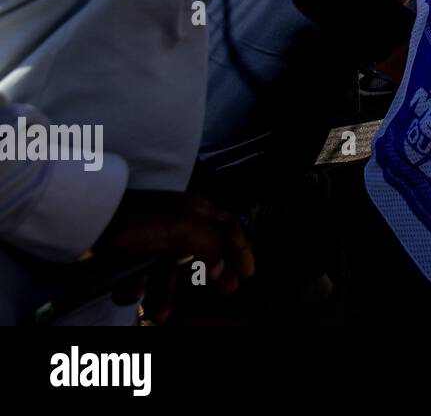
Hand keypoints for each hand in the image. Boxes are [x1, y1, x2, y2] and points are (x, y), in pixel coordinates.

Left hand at [94, 190, 254, 322]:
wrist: (89, 223)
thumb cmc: (139, 220)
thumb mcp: (183, 228)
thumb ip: (210, 246)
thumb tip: (223, 267)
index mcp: (197, 210)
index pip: (230, 227)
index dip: (242, 248)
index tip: (248, 272)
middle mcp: (180, 224)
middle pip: (205, 252)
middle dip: (212, 275)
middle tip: (226, 291)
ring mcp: (156, 241)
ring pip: (170, 272)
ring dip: (165, 294)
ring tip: (160, 314)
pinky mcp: (134, 255)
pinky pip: (144, 277)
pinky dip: (137, 290)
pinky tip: (132, 293)